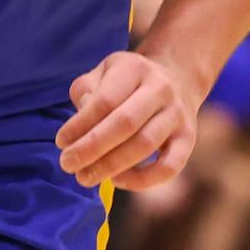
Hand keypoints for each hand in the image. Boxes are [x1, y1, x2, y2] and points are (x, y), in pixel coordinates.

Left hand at [55, 51, 199, 191]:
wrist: (177, 78)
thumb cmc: (128, 81)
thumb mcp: (104, 72)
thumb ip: (86, 91)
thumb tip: (80, 124)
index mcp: (136, 68)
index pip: (105, 100)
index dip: (80, 124)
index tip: (61, 142)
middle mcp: (161, 89)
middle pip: (125, 123)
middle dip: (92, 148)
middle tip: (67, 165)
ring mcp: (178, 114)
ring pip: (144, 145)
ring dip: (111, 166)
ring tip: (85, 176)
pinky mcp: (188, 139)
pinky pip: (169, 167)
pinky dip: (142, 180)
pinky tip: (117, 180)